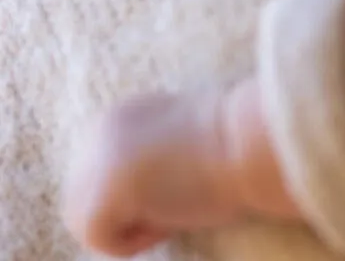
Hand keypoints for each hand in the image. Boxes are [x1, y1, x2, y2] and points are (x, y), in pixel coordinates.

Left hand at [63, 82, 298, 256]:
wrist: (253, 140)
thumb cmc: (236, 142)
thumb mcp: (180, 138)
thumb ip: (149, 153)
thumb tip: (138, 191)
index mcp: (120, 115)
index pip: (101, 173)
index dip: (138, 191)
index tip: (181, 182)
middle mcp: (99, 130)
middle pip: (81, 197)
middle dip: (123, 211)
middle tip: (176, 201)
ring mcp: (97, 161)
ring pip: (86, 221)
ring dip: (130, 225)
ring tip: (175, 206)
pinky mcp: (102, 195)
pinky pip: (104, 239)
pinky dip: (138, 238)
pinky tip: (174, 214)